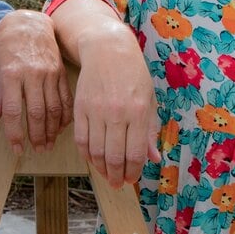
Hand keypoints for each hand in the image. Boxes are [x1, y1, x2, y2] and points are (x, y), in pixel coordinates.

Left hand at [0, 9, 70, 152]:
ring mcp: (48, 73)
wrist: (27, 25)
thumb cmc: (6, 49)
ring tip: (49, 144)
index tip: (17, 148)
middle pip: (36, 112)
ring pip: (53, 107)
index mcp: (11, 75)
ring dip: (52, 129)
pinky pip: (65, 98)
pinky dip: (65, 115)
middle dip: (37, 136)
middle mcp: (31, 74)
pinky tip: (62, 127)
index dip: (15, 133)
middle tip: (39, 150)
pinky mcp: (60, 72)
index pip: (12, 111)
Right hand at [72, 28, 159, 187]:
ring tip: (106, 175)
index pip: (135, 153)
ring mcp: (96, 111)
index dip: (133, 171)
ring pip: (95, 151)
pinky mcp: (80, 108)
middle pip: (114, 156)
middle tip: (118, 183)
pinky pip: (81, 139)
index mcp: (138, 112)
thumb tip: (154, 158)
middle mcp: (117, 113)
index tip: (132, 179)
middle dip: (116, 176)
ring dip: (101, 169)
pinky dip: (86, 154)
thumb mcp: (149, 100)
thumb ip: (150, 130)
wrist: (107, 50)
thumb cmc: (133, 74)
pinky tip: (92, 159)